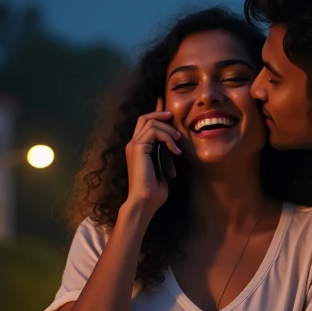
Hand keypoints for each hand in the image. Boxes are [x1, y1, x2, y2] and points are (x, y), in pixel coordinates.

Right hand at [125, 96, 181, 212]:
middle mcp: (133, 144)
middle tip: (174, 117)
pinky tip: (175, 150)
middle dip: (161, 114)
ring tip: (178, 142)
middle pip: (145, 117)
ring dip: (168, 130)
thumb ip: (165, 153)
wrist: (145, 201)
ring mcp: (134, 145)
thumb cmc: (155, 190)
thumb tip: (175, 143)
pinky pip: (153, 131)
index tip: (168, 109)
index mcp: (138, 148)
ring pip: (151, 122)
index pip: (145, 124)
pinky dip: (167, 138)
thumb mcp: (163, 167)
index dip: (156, 113)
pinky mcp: (137, 147)